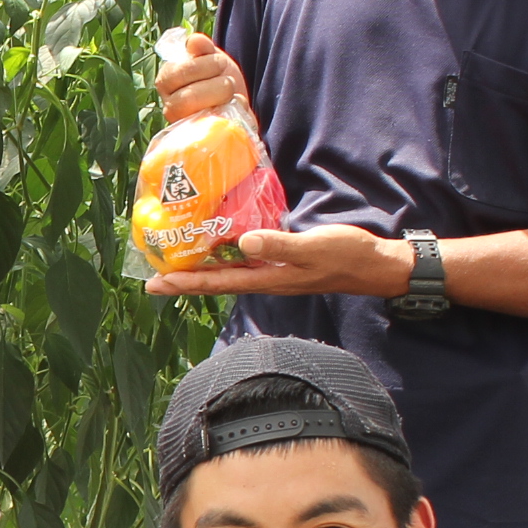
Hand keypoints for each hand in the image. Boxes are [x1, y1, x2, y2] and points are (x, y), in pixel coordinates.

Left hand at [146, 223, 410, 300]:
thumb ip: (279, 245)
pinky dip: (226, 258)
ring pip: (229, 275)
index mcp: (269, 279)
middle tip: (151, 282)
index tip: (156, 283)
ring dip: (202, 272)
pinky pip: (246, 263)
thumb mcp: (314, 248)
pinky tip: (219, 249)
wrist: (375, 265)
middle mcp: (266, 280)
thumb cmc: (347, 255)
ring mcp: (275, 273)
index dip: (187, 282)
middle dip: (184, 281)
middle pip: (217, 282)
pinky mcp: (284, 262)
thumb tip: (243, 243)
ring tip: (175, 268)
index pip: (218, 283)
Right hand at [155, 31, 244, 122]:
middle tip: (227, 80)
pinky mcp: (202, 138)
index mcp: (166, 81)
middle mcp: (169, 106)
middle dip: (215, 84)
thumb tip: (194, 41)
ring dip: (221, 98)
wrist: (235, 100)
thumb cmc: (218, 76)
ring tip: (230, 92)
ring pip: (198, 115)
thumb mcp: (211, 57)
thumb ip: (202, 48)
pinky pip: (215, 128)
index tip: (219, 62)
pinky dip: (232, 112)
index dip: (200, 66)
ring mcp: (184, 125)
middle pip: (186, 98)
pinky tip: (237, 104)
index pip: (174, 74)